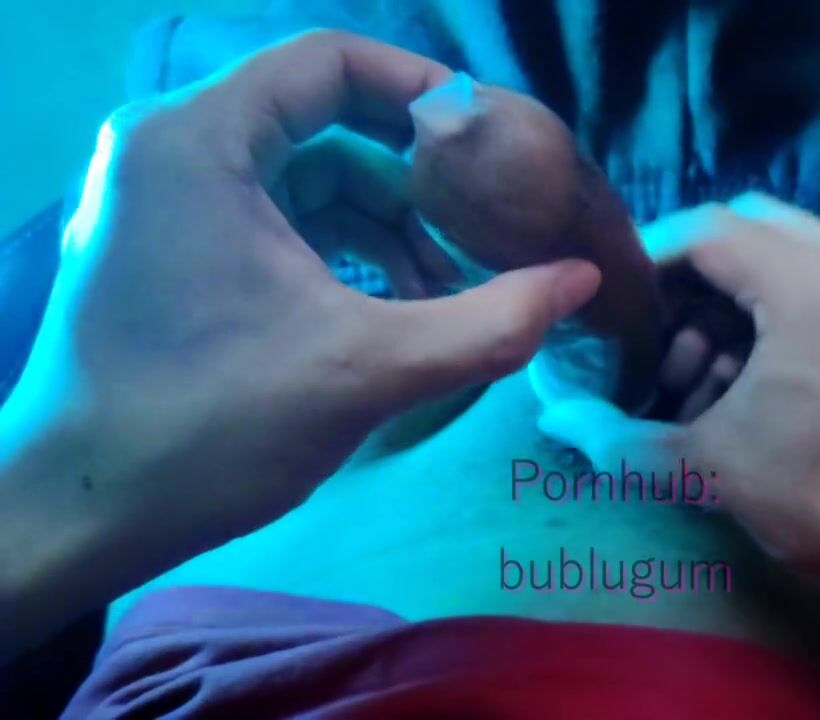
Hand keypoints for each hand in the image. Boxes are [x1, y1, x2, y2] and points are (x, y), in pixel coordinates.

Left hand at [0, 31, 600, 573]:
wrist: (83, 513)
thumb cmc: (213, 428)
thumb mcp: (367, 369)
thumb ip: (490, 322)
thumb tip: (582, 280)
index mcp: (199, 141)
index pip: (328, 62)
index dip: (420, 89)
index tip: (488, 146)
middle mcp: (166, 146)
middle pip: (317, 116)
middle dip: (409, 174)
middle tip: (481, 223)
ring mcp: (155, 196)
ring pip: (296, 173)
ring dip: (379, 222)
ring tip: (441, 290)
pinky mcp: (159, 243)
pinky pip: (267, 214)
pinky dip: (333, 248)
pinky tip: (384, 306)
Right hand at [539, 193, 819, 628]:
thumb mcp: (721, 468)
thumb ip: (626, 437)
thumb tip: (557, 419)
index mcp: (815, 280)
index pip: (707, 230)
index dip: (647, 261)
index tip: (611, 305)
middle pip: (749, 229)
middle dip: (692, 280)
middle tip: (656, 341)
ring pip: (789, 254)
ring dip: (736, 299)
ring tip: (704, 377)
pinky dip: (779, 312)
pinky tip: (755, 381)